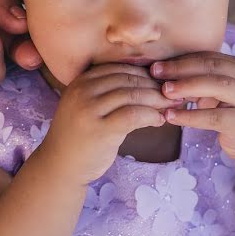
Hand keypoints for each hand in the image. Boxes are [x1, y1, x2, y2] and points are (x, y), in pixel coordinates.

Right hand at [40, 64, 173, 184]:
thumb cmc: (80, 137)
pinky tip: (159, 120)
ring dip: (157, 100)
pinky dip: (151, 115)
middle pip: (128, 80)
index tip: (161, 82)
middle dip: (154, 86)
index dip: (144, 74)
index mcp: (81, 82)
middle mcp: (82, 91)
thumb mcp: (88, 107)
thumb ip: (108, 93)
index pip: (119, 69)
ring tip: (171, 107)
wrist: (60, 166)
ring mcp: (89, 110)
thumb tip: (149, 82)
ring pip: (132, 95)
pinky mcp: (100, 130)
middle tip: (174, 94)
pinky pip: (133, 115)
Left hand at [153, 52, 234, 164]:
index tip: (157, 64)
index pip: (208, 57)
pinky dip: (190, 116)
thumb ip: (202, 81)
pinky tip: (171, 116)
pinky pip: (213, 117)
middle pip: (211, 66)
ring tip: (164, 91)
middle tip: (155, 72)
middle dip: (180, 68)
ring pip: (215, 86)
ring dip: (186, 86)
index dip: (182, 59)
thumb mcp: (222, 93)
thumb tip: (165, 73)